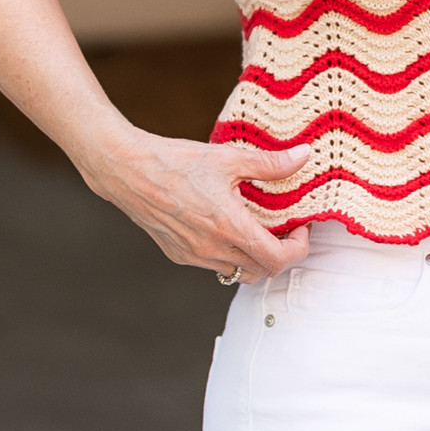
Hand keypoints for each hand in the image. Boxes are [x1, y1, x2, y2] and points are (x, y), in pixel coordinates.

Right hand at [91, 128, 294, 280]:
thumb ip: (269, 164)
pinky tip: (227, 228)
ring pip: (239, 273)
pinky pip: (215, 266)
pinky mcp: (179, 255)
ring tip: (258, 229)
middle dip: (281, 254)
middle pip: (263, 272)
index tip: (300, 228)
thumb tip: (303, 156)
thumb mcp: (228, 158)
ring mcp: (194, 256)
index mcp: (228, 226)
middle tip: (285, 229)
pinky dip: (230, 255)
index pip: (277, 260)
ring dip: (255, 258)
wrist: (126, 170)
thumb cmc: (175, 161)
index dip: (298, 249)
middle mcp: (212, 249)